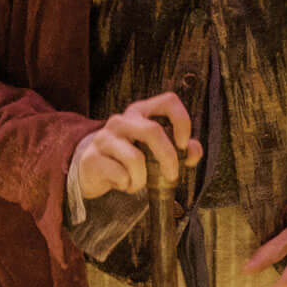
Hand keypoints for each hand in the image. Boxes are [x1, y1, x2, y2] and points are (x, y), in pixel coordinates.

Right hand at [71, 92, 199, 203]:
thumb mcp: (155, 151)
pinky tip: (122, 184)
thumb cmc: (129, 158)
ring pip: (135, 158)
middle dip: (168, 157)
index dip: (182, 120)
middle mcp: (122, 120)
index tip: (183, 144)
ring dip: (142, 179)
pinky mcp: (92, 157)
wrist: (92, 171)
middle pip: (153, 131)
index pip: (168, 101)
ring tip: (138, 183)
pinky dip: (127, 185)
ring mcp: (105, 137)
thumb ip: (179, 149)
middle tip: (172, 175)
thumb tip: (194, 151)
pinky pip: (120, 175)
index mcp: (140, 113)